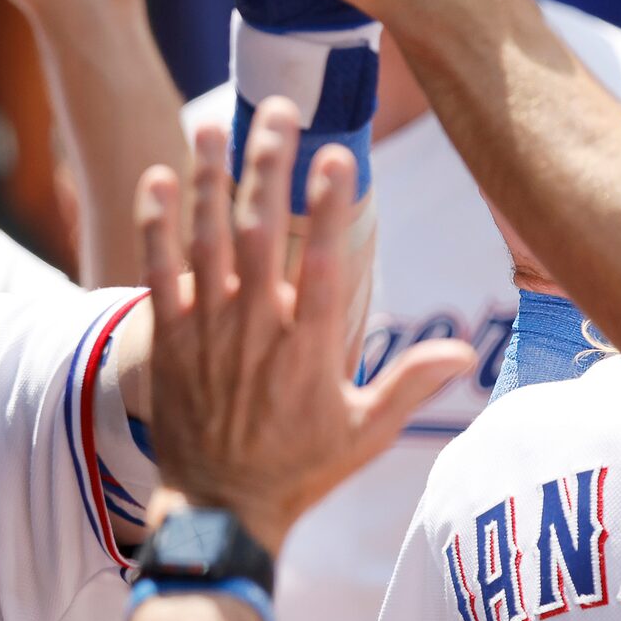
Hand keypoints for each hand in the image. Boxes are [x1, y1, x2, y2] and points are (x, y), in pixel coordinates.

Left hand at [134, 101, 468, 546]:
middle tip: (278, 110)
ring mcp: (206, 334)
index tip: (336, 157)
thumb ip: (410, 385)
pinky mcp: (167, 342)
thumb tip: (464, 352)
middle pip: (261, 235)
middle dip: (268, 167)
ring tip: (213, 125)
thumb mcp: (364, 434)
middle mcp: (256, 333)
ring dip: (209, 180)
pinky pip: (157, 274)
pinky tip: (159, 178)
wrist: (219, 511)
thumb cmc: (299, 471)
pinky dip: (156, 226)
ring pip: (206, 243)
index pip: (323, 265)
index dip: (328, 208)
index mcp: (308, 350)